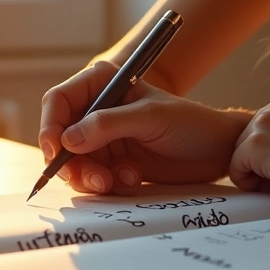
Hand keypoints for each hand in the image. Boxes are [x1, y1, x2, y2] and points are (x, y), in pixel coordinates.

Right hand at [38, 61, 249, 193]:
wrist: (218, 152)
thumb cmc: (190, 123)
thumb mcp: (150, 118)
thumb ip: (108, 125)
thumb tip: (67, 140)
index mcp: (102, 85)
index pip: (59, 101)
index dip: (50, 126)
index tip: (55, 152)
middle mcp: (98, 111)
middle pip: (61, 137)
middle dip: (71, 162)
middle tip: (92, 178)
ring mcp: (104, 139)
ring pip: (75, 162)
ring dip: (90, 177)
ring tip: (114, 181)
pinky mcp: (113, 163)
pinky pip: (93, 178)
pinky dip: (108, 183)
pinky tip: (133, 178)